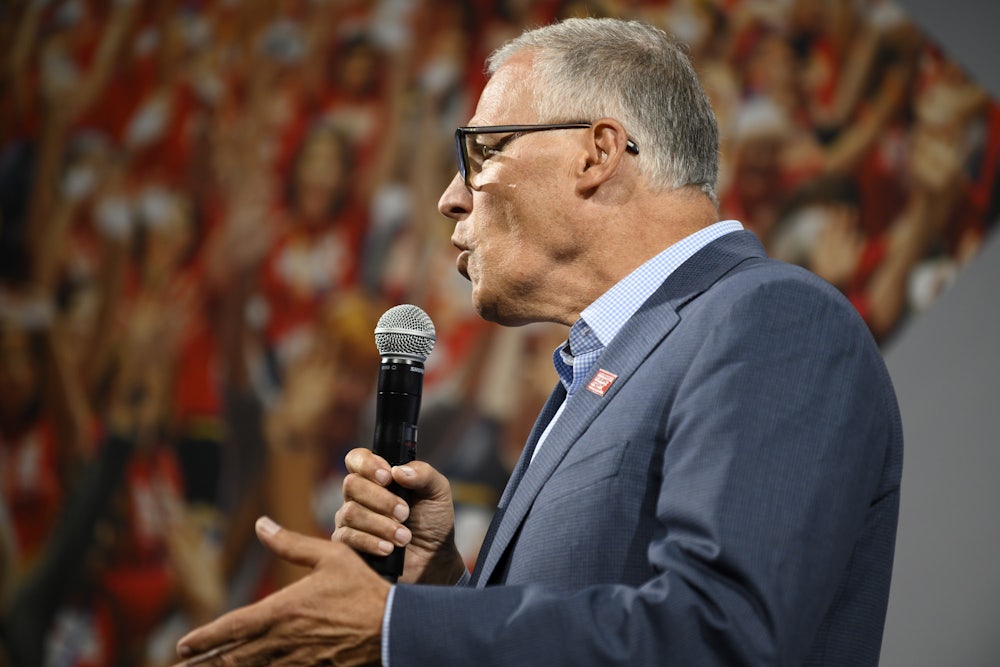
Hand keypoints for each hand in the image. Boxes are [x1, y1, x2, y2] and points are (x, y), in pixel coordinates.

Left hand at [175, 517, 388, 666]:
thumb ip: (291, 544)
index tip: (182, 647)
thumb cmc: (362, 588)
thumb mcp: (329, 555)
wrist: (393, 627)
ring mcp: (296, 660)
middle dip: (204, 665)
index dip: (205, 639)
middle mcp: (282, 640)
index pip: (232, 627)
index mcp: (282, 610)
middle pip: (233, 658)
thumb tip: (263, 524)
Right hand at [334, 448, 465, 584]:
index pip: (357, 459)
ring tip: (404, 536)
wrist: (434, 558)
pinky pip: (347, 538)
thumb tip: (398, 470)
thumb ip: (423, 473)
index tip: (388, 476)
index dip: (367, 464)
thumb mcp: (437, 491)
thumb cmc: (433, 521)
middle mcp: (359, 495)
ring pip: (350, 512)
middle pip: (352, 484)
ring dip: (381, 524)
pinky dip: (371, 542)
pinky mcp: (348, 544)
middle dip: (381, 499)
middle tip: (405, 512)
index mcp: (377, 477)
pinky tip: (389, 548)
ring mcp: (350, 519)